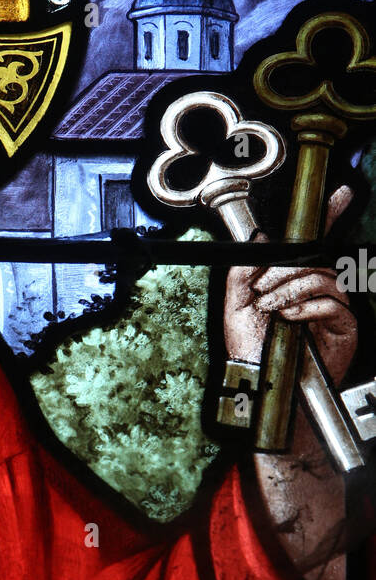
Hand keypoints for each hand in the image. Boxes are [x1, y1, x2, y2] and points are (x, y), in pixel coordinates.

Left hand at [223, 186, 356, 385]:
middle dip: (285, 269)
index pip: (315, 244)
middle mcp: (318, 291)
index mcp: (295, 281)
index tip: (339, 194)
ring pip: (324, 278)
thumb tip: (260, 237)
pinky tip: (289, 318)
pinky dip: (307, 307)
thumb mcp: (236, 303)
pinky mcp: (344, 328)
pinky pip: (333, 304)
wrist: (257, 384)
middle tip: (262, 288)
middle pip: (316, 259)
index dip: (329, 216)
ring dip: (291, 289)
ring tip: (270, 308)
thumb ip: (243, 270)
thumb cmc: (251, 350)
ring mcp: (333, 309)